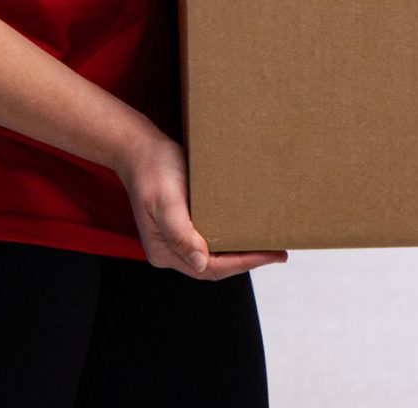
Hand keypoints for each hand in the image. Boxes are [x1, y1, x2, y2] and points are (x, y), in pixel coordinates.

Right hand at [116, 128, 287, 280]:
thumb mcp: (165, 200)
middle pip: (214, 266)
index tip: (270, 256)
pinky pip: (210, 239)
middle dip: (247, 261)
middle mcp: (171, 250)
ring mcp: (176, 238)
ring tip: (268, 245)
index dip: (243, 264)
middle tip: (278, 253)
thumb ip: (180, 234)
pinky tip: (245, 230)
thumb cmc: (153, 170)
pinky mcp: (183, 225)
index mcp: (164, 252)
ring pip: (214, 255)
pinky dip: (230, 238)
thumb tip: (200, 263)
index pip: (210, 269)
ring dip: (240, 252)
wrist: (139, 148)